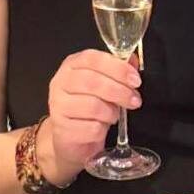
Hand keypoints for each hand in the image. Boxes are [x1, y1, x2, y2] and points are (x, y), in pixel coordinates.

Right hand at [40, 49, 141, 182]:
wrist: (69, 134)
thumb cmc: (87, 105)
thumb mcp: (102, 83)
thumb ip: (117, 70)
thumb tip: (133, 61)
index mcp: (71, 66)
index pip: (92, 59)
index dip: (117, 67)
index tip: (135, 79)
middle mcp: (61, 83)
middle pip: (92, 82)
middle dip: (119, 91)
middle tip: (134, 100)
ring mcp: (59, 106)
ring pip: (93, 106)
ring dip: (112, 112)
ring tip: (114, 115)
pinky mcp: (62, 129)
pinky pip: (92, 128)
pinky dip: (103, 129)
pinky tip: (101, 127)